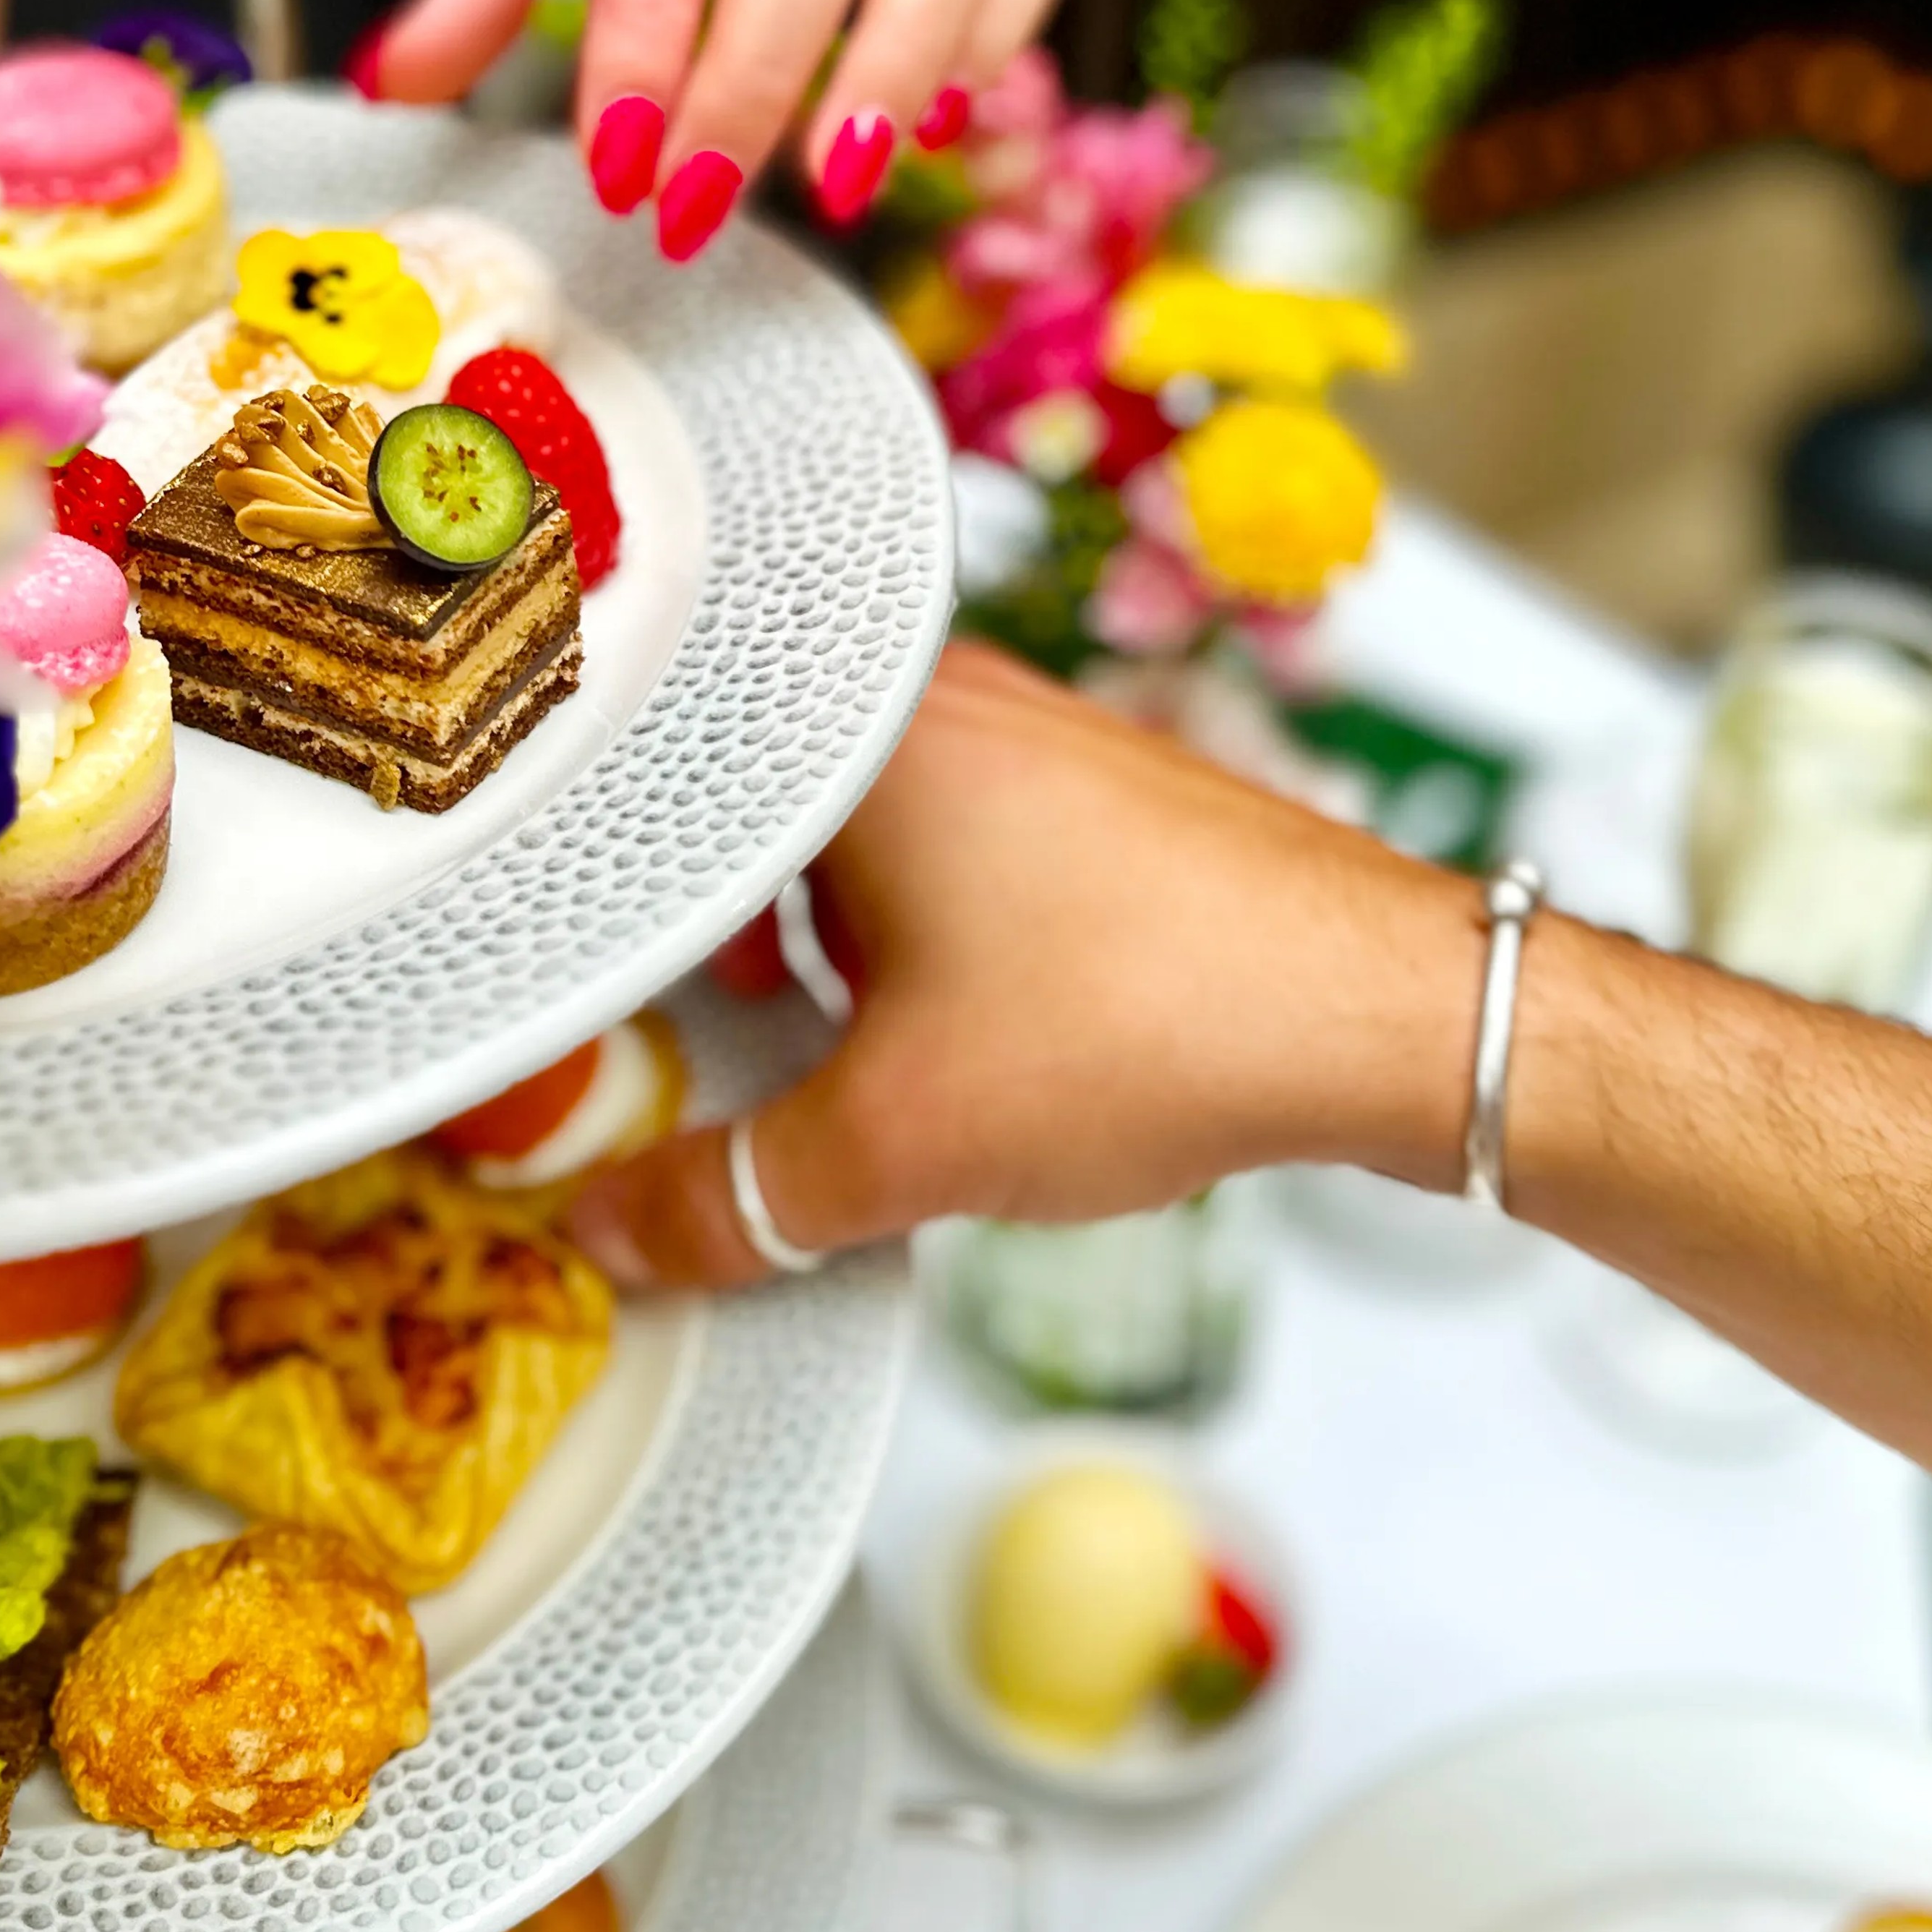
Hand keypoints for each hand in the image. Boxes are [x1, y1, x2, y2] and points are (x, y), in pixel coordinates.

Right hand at [569, 640, 1476, 1289]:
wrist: (1383, 1004)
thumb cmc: (1150, 1019)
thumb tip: (614, 1239)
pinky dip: (886, 925)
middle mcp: (924, 692)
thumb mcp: (902, 1141)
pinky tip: (901, 1020)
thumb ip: (736, 1195)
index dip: (584, 896)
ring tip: (775, 1040)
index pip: (649, 781)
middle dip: (691, 927)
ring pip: (837, 823)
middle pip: (739, 800)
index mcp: (849, 728)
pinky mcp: (1079, 783)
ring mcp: (1012, 727)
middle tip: (645, 1031)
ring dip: (797, 932)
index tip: (549, 988)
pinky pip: (926, 838)